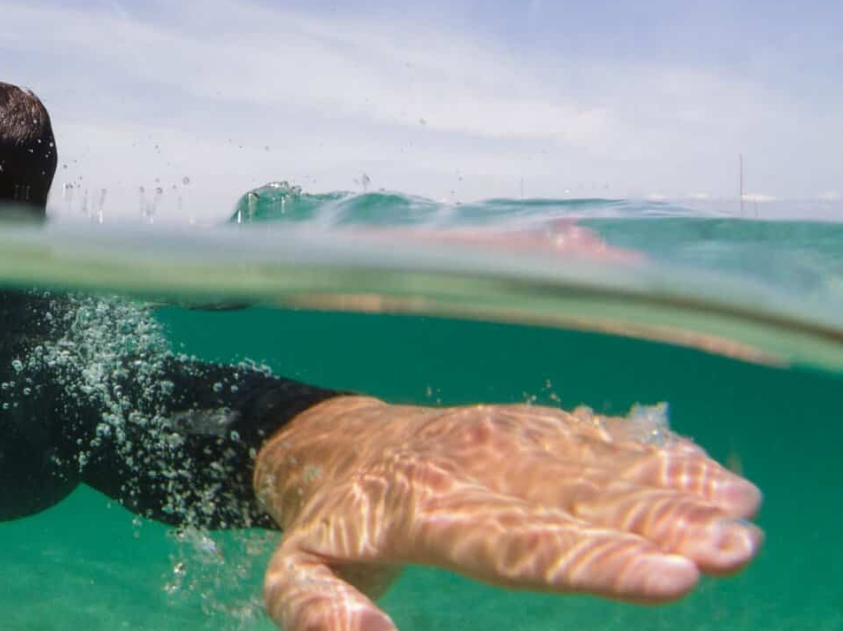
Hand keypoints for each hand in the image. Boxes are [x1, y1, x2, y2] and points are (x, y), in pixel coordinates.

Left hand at [254, 397, 761, 630]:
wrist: (332, 444)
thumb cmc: (325, 525)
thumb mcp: (294, 574)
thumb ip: (319, 610)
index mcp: (423, 510)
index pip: (521, 545)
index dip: (597, 564)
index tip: (666, 580)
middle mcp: (475, 468)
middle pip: (578, 505)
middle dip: (659, 529)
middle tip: (734, 551)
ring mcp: (506, 441)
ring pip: (598, 467)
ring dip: (674, 492)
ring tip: (743, 518)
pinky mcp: (528, 429)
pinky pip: (596, 437)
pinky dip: (655, 455)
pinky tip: (711, 475)